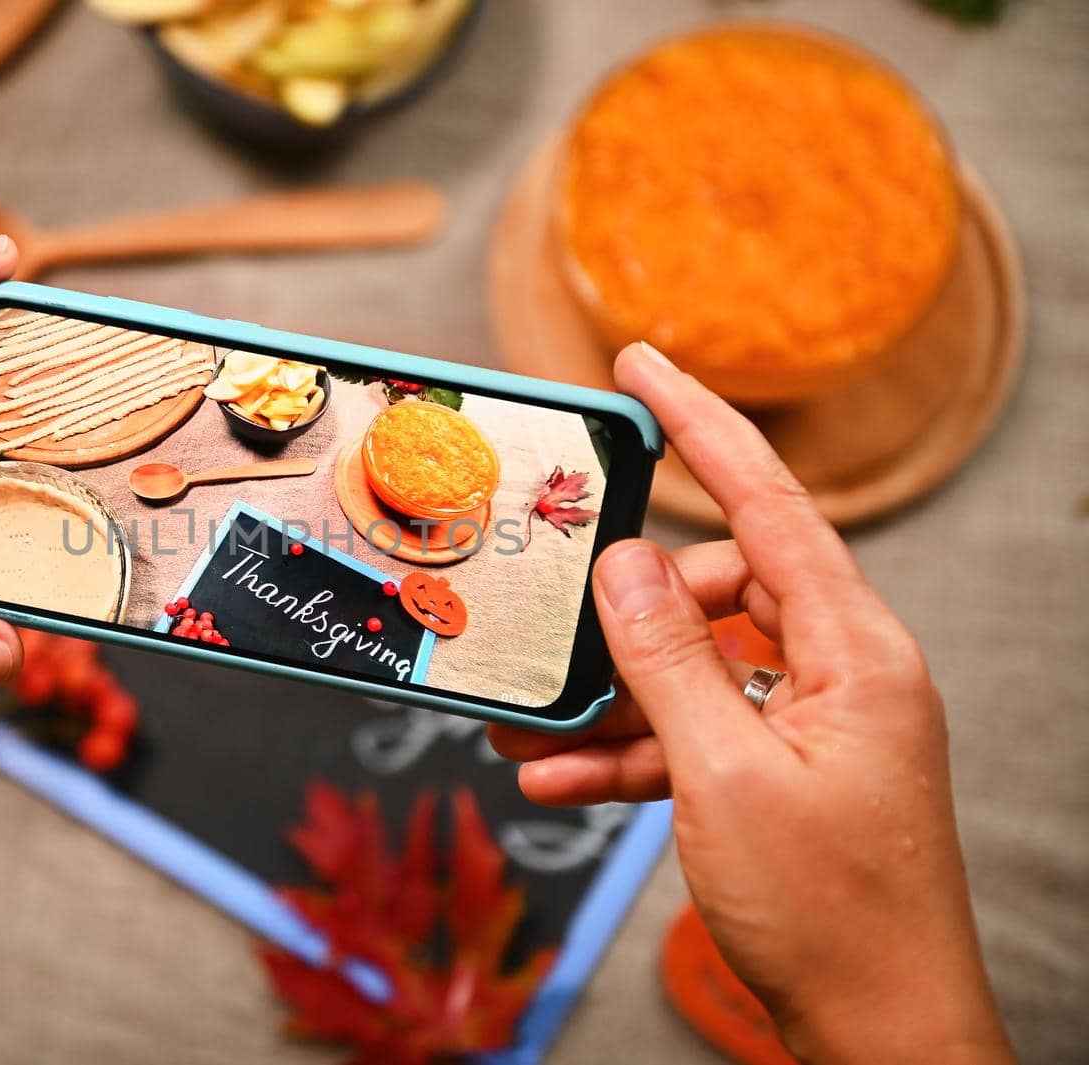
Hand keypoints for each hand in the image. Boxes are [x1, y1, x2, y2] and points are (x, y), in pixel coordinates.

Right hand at [490, 344, 1012, 1062]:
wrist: (879, 1029)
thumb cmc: (828, 912)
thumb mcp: (723, 775)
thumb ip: (666, 660)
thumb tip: (624, 564)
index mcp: (852, 651)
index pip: (769, 504)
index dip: (703, 424)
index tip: (641, 364)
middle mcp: (838, 670)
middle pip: (718, 586)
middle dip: (626, 605)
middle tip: (552, 614)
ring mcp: (812, 723)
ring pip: (694, 665)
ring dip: (612, 694)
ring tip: (529, 720)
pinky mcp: (784, 771)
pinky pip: (694, 732)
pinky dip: (631, 750)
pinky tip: (560, 776)